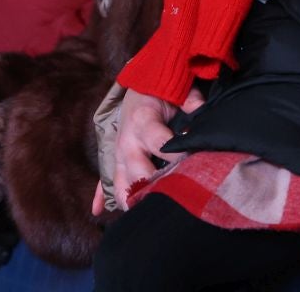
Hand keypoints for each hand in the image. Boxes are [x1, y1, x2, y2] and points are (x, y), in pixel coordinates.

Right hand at [112, 86, 189, 207]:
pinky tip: (99, 212)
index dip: (176, 156)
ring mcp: (118, 154)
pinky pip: (103, 181)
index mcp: (143, 122)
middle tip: (173, 197)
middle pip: (138, 171)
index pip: (160, 144)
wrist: (138, 87)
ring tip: (148, 213)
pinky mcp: (115, 161)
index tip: (192, 164)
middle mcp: (128, 141)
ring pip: (120, 182)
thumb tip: (201, 109)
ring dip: (132, 199)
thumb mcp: (176, 91)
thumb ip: (190, 100)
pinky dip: (100, 197)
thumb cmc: (159, 92)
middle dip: (154, 186)